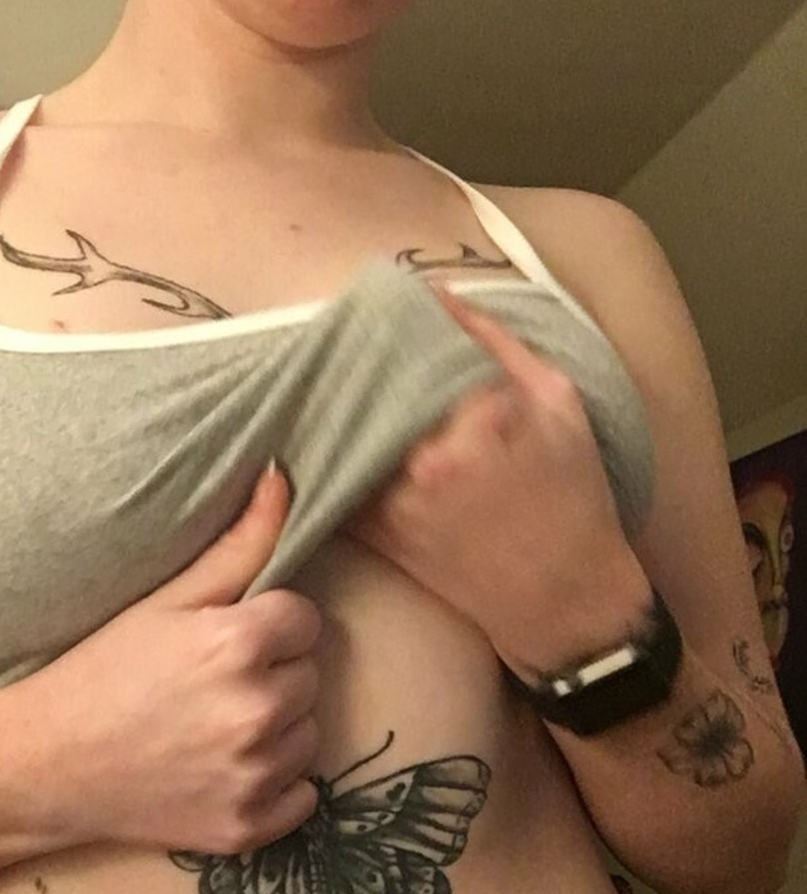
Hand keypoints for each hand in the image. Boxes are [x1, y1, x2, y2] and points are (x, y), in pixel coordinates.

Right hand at [8, 465, 322, 854]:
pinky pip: (303, 795)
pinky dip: (275, 784)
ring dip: (278, 728)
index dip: (268, 625)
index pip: (305, 620)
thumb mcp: (165, 601)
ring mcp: (255, 776)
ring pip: (309, 734)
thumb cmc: (102, 672)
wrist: (47, 767)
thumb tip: (283, 477)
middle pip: (310, 676)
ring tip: (214, 725)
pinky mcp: (250, 827)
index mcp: (239, 645)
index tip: (225, 638)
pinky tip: (224, 769)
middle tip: (212, 683)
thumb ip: (238, 544)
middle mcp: (256, 712)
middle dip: (273, 674)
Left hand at [345, 283, 651, 676]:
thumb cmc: (575, 497)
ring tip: (319, 372)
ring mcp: (396, 499)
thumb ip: (496, 344)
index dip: (383, 323)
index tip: (368, 305)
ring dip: (328, 402)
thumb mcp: (560, 403)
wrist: (563, 599)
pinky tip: (320, 430)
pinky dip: (324, 453)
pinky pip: (333, 480)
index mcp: (480, 415)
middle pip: (364, 387)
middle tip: (333, 329)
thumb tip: (434, 294)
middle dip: (348, 358)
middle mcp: (428, 457)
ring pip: (341, 431)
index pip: (408, 347)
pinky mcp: (378, 533)